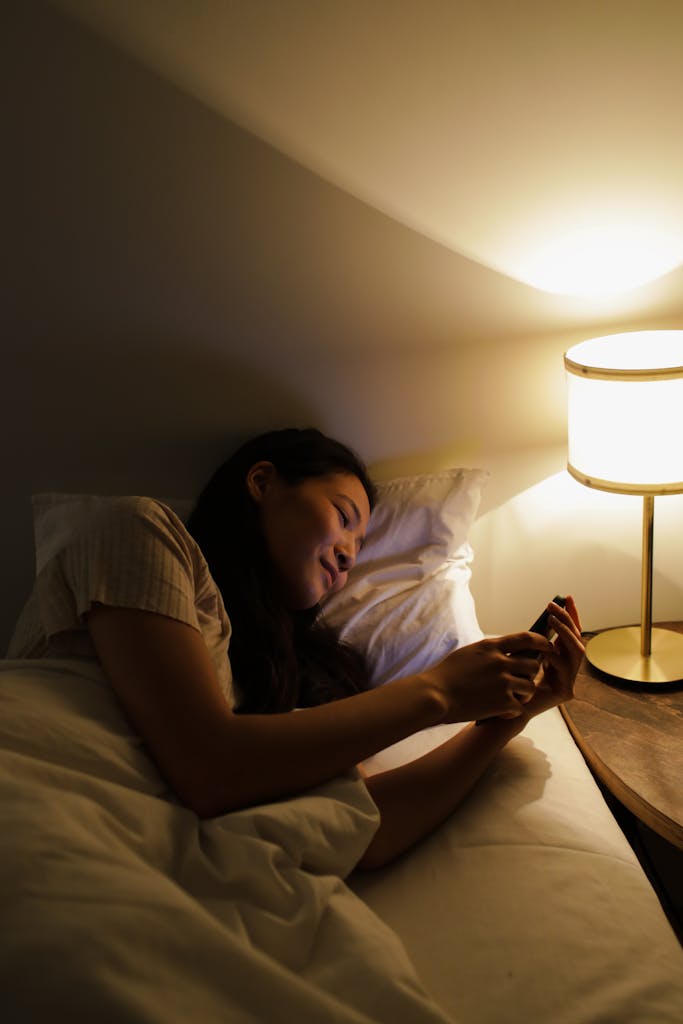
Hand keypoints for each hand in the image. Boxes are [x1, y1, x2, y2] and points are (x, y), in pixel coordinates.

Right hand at [423, 630, 554, 723]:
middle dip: (532, 673)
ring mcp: (503, 683)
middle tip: (524, 679)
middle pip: (533, 664)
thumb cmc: (446, 674)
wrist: (434, 695)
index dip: (541, 641)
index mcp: (491, 647)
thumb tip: (502, 649)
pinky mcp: (502, 703)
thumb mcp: (468, 653)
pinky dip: (513, 710)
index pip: (526, 638)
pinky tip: (502, 711)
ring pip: (530, 686)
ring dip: (524, 692)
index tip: (547, 646)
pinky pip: (520, 706)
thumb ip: (488, 651)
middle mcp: (500, 662)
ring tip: (514, 697)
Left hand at [507, 596, 584, 728]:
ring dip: (565, 633)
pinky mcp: (565, 692)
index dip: (572, 615)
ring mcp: (569, 681)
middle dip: (568, 619)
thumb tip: (545, 614)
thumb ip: (536, 640)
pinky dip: (555, 654)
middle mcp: (569, 669)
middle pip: (578, 639)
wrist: (504, 708)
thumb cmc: (511, 680)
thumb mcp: (524, 653)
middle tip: (554, 606)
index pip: (572, 633)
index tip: (567, 597)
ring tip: (551, 620)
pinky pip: (565, 668)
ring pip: (577, 652)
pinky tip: (544, 647)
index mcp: (560, 659)